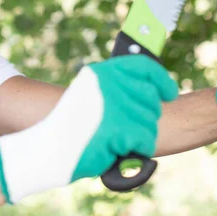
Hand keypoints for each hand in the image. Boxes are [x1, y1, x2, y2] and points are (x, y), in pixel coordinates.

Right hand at [0, 55, 177, 202]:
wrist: (48, 150)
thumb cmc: (70, 128)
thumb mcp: (88, 96)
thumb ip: (115, 89)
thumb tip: (152, 93)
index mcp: (101, 73)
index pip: (144, 67)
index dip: (161, 80)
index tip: (168, 92)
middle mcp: (109, 83)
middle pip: (151, 99)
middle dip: (145, 118)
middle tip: (124, 130)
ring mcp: (114, 104)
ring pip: (150, 123)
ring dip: (138, 136)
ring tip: (114, 140)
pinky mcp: (118, 127)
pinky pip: (145, 140)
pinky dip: (136, 149)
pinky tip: (116, 148)